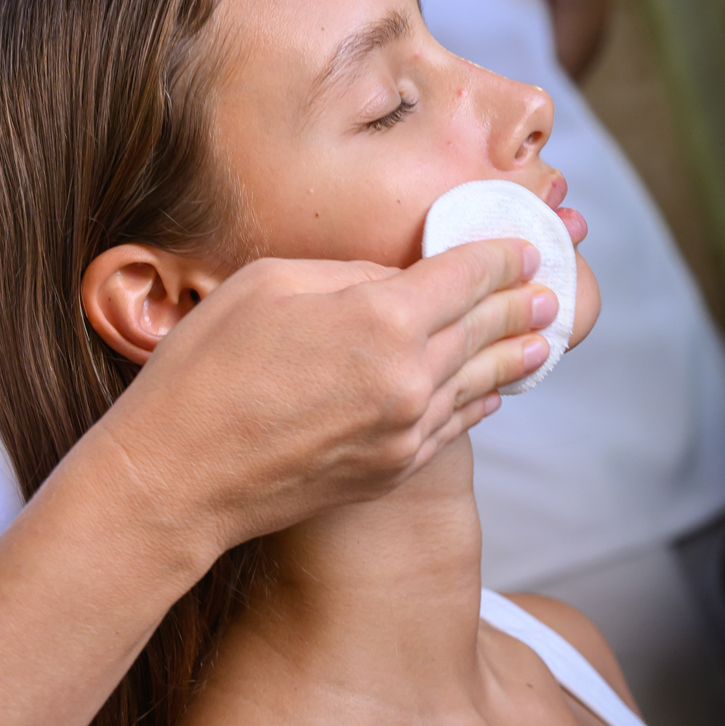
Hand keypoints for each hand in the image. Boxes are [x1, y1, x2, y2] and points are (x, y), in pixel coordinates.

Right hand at [102, 239, 556, 560]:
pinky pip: (455, 427)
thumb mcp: (266, 285)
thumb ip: (344, 274)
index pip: (466, 277)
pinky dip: (480, 402)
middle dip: (520, 304)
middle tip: (548, 290)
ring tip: (543, 339)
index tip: (522, 247)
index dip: (500, 257)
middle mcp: (409, 379)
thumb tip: (393, 282)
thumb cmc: (203, 371)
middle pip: (484, 329)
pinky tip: (492, 392)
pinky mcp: (391, 470)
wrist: (177, 478)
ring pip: (480, 383)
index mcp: (380, 320)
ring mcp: (405, 432)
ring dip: (515, 355)